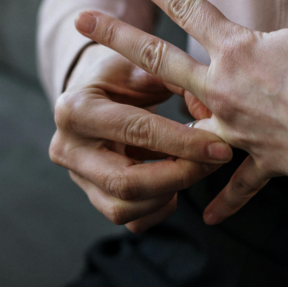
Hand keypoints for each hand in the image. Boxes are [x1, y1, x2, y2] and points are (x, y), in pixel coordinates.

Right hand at [49, 43, 231, 232]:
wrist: (91, 92)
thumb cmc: (121, 77)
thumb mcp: (145, 66)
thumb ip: (181, 84)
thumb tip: (215, 118)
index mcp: (76, 108)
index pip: (136, 131)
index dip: (183, 142)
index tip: (220, 147)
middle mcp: (68, 148)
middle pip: (126, 182)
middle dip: (178, 176)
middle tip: (214, 163)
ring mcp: (76, 177)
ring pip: (124, 209)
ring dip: (169, 194)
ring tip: (194, 167)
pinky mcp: (92, 196)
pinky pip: (130, 220)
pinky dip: (160, 207)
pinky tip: (174, 182)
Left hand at [75, 0, 287, 224]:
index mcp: (240, 52)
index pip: (187, 9)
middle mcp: (227, 92)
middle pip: (159, 61)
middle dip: (117, 38)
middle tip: (81, 23)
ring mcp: (239, 131)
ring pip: (184, 127)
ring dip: (154, 125)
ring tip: (128, 126)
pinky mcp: (263, 162)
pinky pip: (237, 184)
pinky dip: (224, 200)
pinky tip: (208, 216)